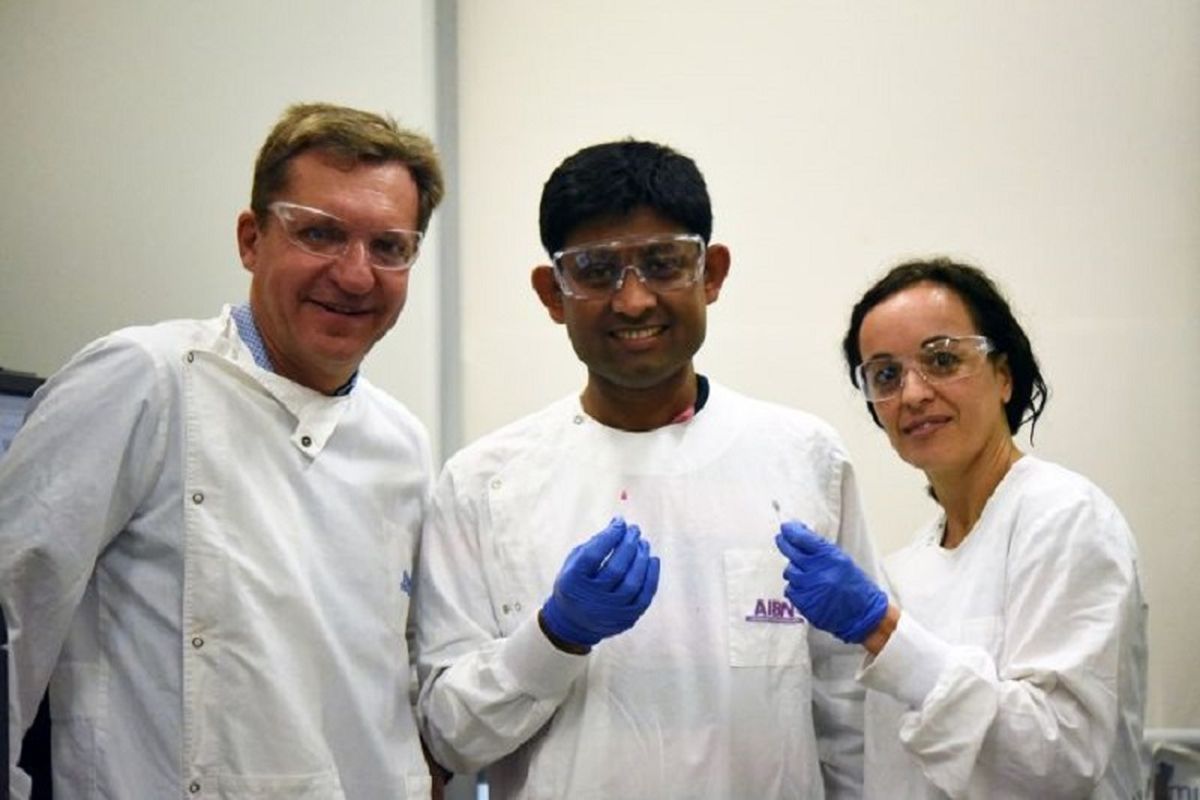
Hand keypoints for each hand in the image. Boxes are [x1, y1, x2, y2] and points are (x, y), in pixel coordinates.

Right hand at [540, 517, 659, 648]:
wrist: (573, 623)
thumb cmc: (576, 583)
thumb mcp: (574, 563)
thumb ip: (594, 544)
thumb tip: (620, 523)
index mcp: (572, 583)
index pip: (593, 555)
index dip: (609, 535)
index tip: (620, 521)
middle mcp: (590, 600)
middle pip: (615, 569)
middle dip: (628, 544)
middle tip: (635, 529)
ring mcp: (610, 613)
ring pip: (632, 583)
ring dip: (641, 558)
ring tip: (643, 543)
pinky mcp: (626, 620)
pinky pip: (644, 596)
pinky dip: (651, 576)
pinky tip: (652, 559)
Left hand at [775, 521, 886, 643]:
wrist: (863, 614)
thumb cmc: (856, 587)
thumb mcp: (843, 561)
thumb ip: (822, 551)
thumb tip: (801, 537)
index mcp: (830, 557)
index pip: (803, 538)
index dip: (792, 530)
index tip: (786, 527)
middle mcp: (818, 570)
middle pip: (791, 552)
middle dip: (784, 543)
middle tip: (781, 539)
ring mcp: (809, 587)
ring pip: (789, 572)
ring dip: (795, 571)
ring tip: (807, 575)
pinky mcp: (803, 602)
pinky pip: (790, 589)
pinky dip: (796, 588)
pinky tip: (807, 589)